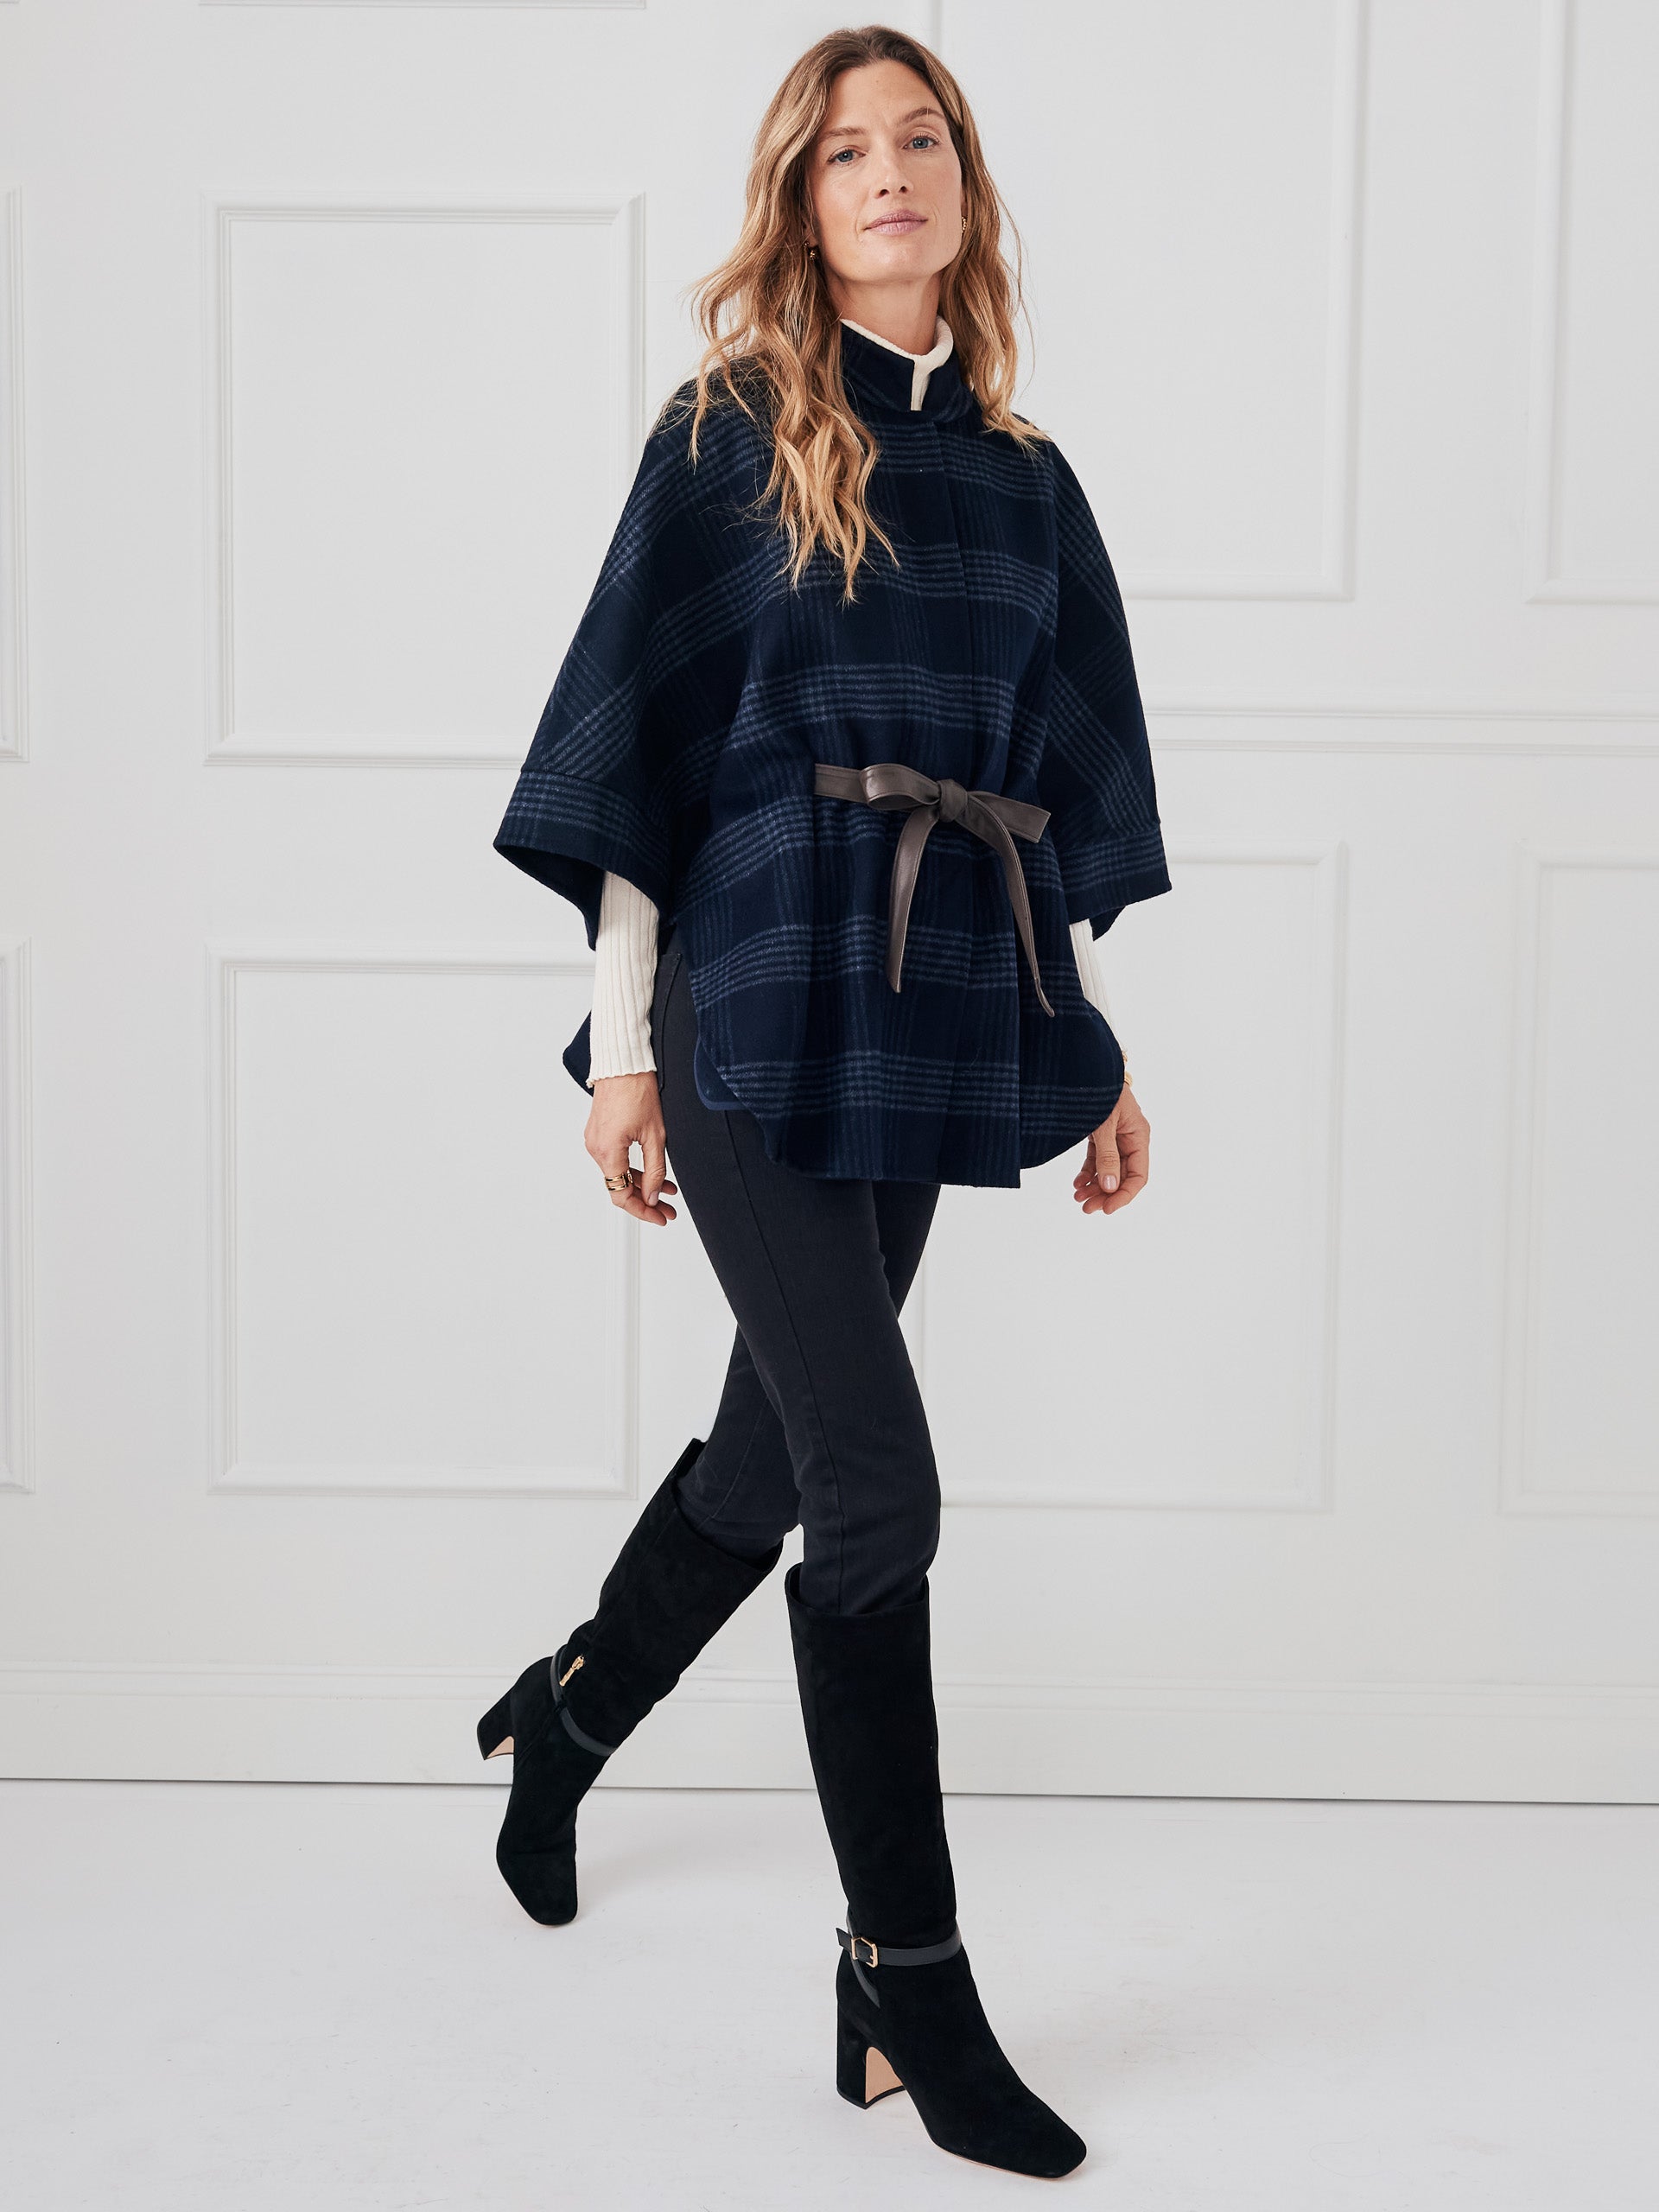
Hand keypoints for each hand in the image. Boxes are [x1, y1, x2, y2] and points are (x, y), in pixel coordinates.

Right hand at [585, 1071, 677, 1226]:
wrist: (624, 1064)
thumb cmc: (638, 1091)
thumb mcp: (655, 1135)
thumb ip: (655, 1170)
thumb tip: (654, 1196)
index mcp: (608, 1151)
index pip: (621, 1195)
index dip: (643, 1211)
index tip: (660, 1217)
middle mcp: (595, 1148)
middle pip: (620, 1187)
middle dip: (647, 1200)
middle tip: (669, 1209)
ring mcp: (595, 1140)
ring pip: (619, 1173)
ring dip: (643, 1183)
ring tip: (669, 1190)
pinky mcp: (599, 1133)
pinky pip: (615, 1159)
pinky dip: (633, 1168)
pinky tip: (653, 1172)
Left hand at [1073, 1078, 1148, 1217]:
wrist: (1087, 1067)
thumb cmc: (1100, 1090)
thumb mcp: (1103, 1124)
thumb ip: (1107, 1156)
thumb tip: (1109, 1187)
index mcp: (1139, 1136)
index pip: (1138, 1176)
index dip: (1124, 1195)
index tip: (1107, 1209)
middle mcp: (1131, 1139)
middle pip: (1122, 1176)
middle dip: (1105, 1194)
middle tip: (1086, 1209)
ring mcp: (1116, 1137)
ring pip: (1108, 1170)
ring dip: (1095, 1187)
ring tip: (1078, 1199)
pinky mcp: (1101, 1134)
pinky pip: (1097, 1160)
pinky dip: (1087, 1173)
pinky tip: (1077, 1184)